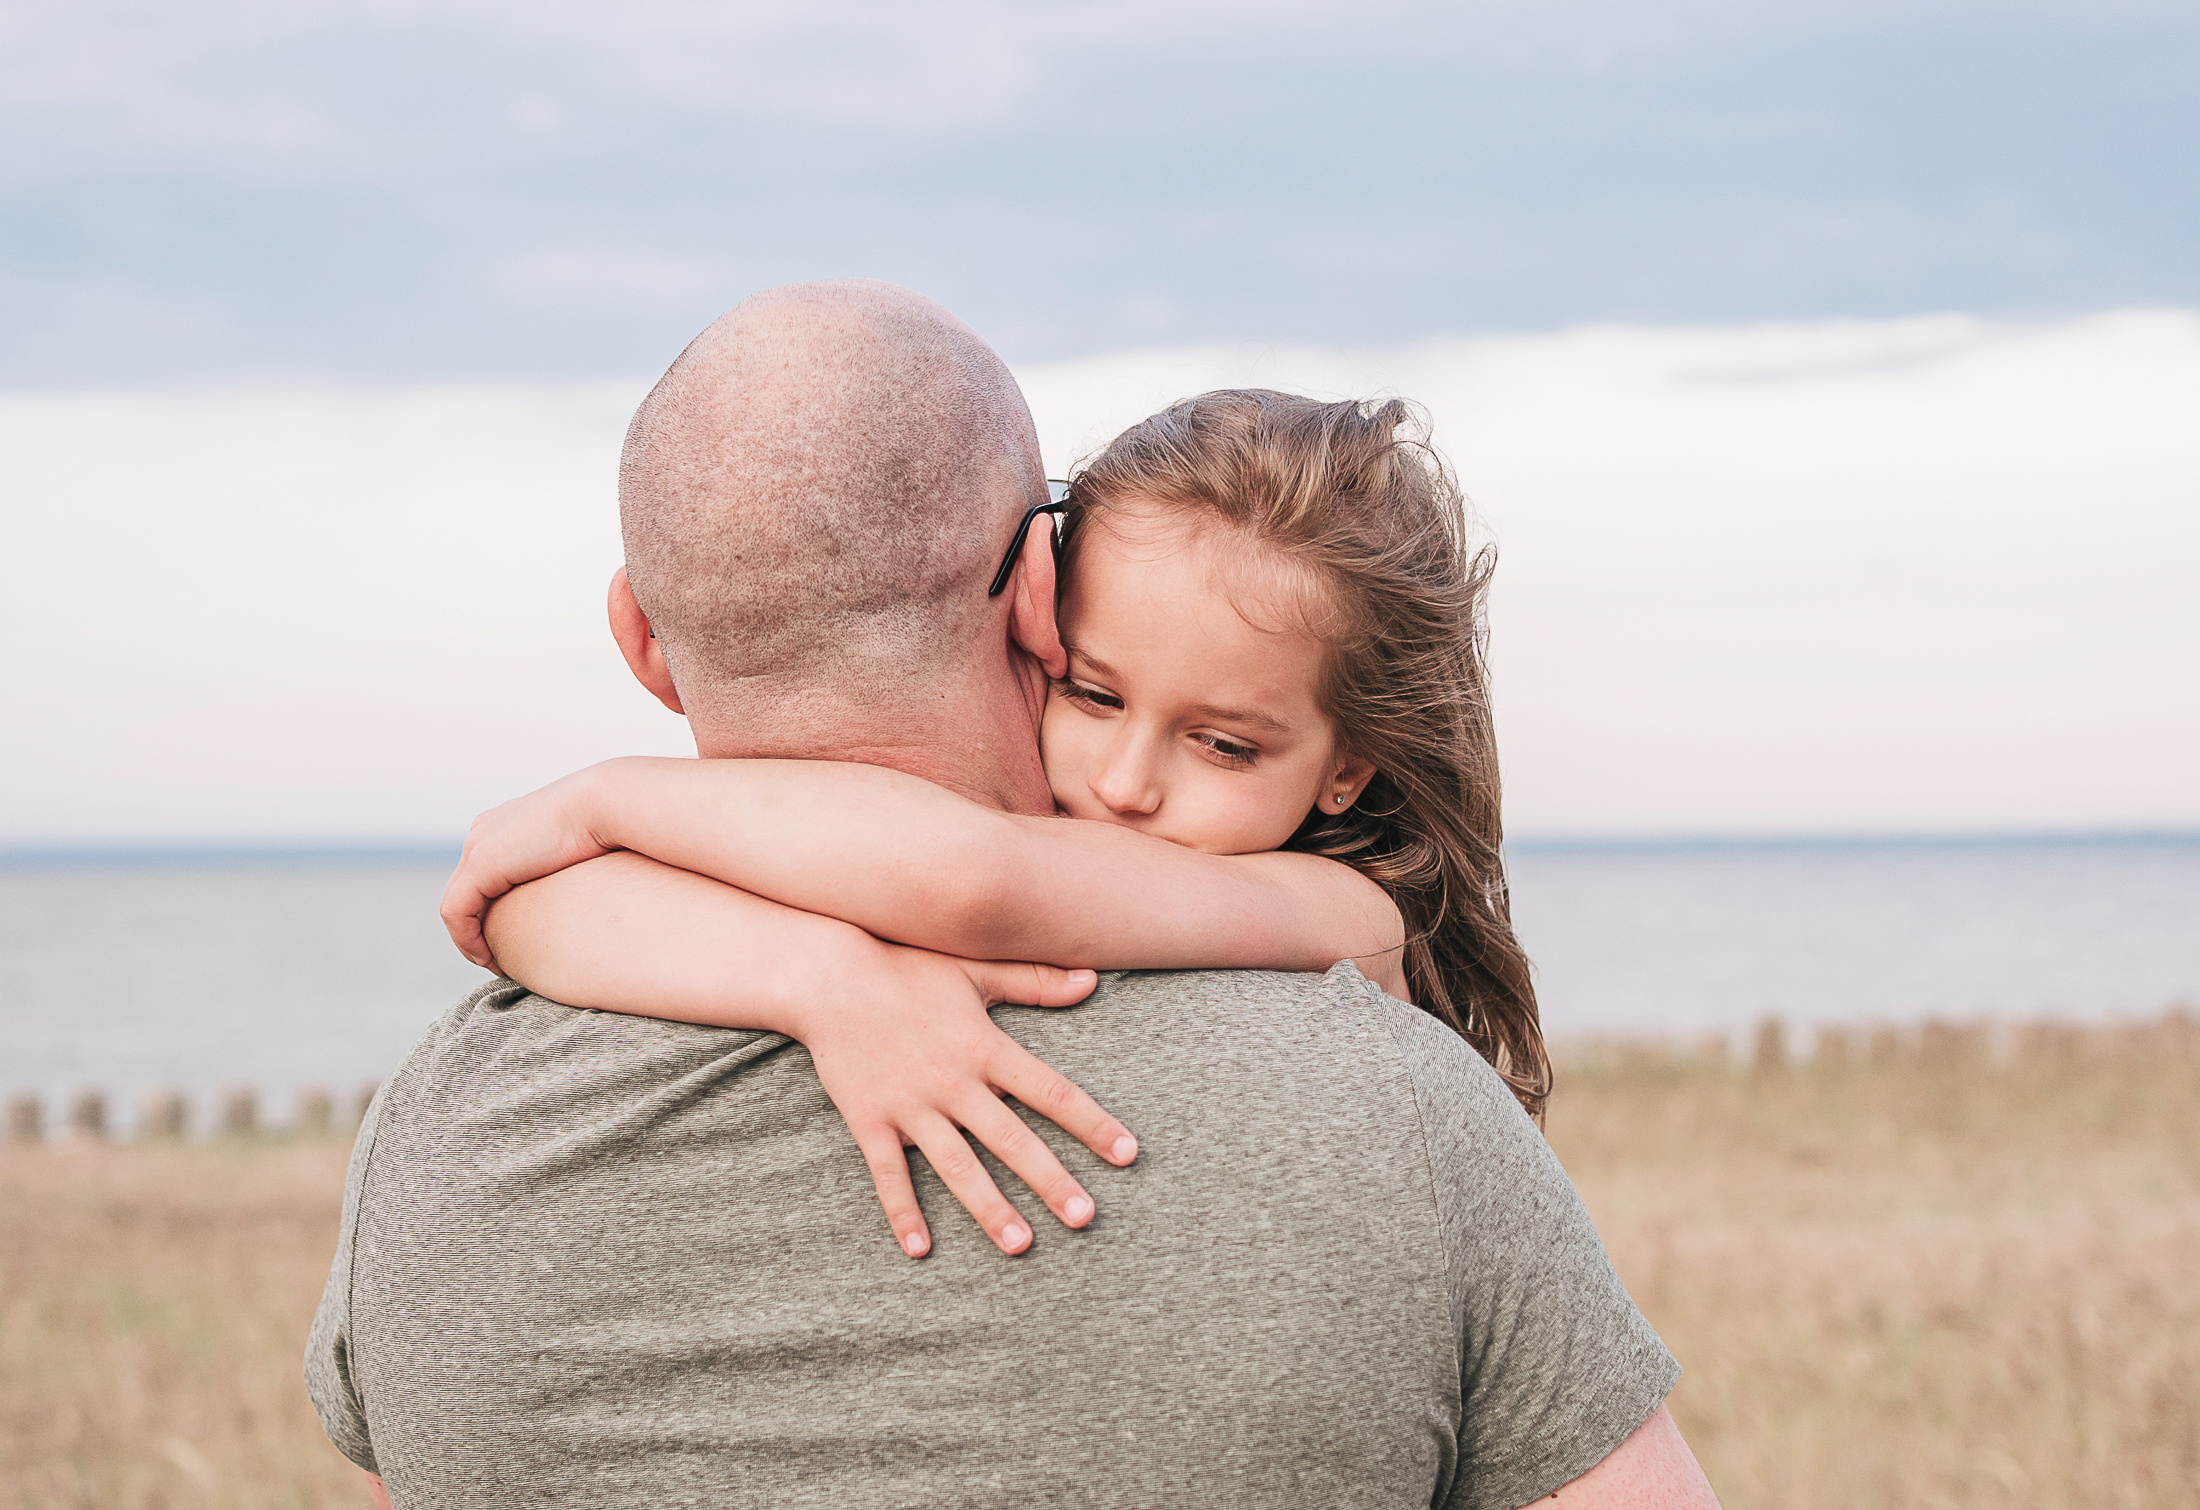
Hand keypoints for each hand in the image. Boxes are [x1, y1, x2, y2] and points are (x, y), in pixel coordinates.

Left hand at [440, 765, 620, 971]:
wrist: (608, 803)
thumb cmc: (611, 824)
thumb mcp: (581, 845)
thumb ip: (568, 863)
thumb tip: (584, 889)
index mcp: (504, 824)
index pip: (482, 876)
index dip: (490, 912)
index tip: (515, 941)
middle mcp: (483, 832)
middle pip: (465, 891)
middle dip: (477, 929)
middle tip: (501, 960)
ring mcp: (478, 846)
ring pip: (456, 905)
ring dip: (470, 941)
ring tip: (496, 966)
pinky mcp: (481, 865)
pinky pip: (456, 914)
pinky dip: (468, 941)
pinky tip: (491, 960)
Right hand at [799, 943, 1139, 1257]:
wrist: (829, 977)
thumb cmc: (907, 968)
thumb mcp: (975, 970)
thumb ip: (1036, 981)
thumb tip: (1092, 980)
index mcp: (985, 1048)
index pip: (1051, 1092)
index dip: (1092, 1123)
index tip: (1127, 1153)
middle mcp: (953, 1083)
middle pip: (1012, 1140)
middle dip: (1051, 1181)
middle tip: (1085, 1218)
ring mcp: (911, 1106)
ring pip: (958, 1167)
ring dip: (990, 1209)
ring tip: (1021, 1246)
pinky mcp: (870, 1121)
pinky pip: (888, 1174)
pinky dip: (903, 1212)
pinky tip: (920, 1248)